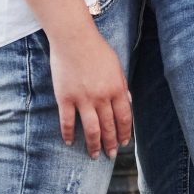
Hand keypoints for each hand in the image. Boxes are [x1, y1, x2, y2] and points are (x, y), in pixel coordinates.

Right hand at [49, 19, 131, 157]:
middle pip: (108, 127)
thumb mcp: (116, 66)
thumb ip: (122, 85)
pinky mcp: (65, 98)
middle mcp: (102, 97)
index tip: (124, 143)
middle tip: (111, 155)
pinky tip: (69, 142)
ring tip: (94, 156)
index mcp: (116, 89)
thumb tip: (128, 102)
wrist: (74, 38)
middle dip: (111, 143)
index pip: (124, 118)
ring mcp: (83, 99)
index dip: (125, 133)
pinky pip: (67, 121)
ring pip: (91, 129)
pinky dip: (68, 134)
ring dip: (93, 145)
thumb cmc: (96, 49)